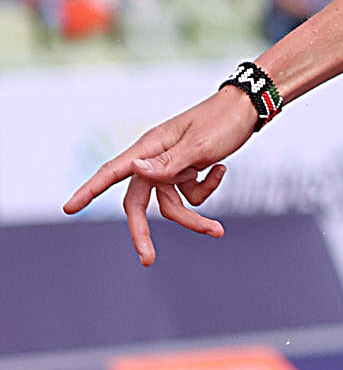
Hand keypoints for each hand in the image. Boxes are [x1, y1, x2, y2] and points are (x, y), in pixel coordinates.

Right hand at [62, 87, 259, 266]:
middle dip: (143, 231)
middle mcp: (154, 158)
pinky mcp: (187, 171)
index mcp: (149, 147)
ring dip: (193, 219)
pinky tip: (221, 169)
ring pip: (171, 205)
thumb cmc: (221, 122)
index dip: (89, 191)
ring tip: (218, 231)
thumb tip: (135, 170)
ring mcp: (170, 167)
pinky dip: (206, 188)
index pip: (112, 172)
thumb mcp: (199, 145)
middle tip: (147, 260)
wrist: (245, 110)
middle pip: (138, 201)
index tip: (69, 208)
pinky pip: (190, 194)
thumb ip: (168, 163)